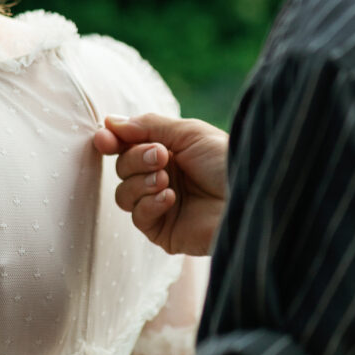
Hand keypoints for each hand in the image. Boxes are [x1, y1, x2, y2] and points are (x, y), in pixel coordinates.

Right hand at [94, 114, 228, 256]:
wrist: (250, 195)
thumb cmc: (226, 161)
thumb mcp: (188, 133)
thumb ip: (148, 126)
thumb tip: (110, 121)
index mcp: (167, 153)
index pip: (127, 148)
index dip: (112, 142)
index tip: (104, 139)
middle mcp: (161, 179)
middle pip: (121, 169)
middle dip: (136, 160)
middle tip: (161, 156)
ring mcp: (161, 207)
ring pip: (123, 195)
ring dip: (140, 183)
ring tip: (166, 179)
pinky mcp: (164, 233)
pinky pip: (138, 218)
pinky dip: (149, 204)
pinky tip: (171, 197)